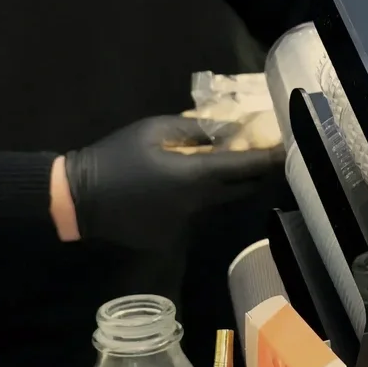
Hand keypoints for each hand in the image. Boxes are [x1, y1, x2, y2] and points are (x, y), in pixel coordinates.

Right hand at [55, 115, 285, 247]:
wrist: (80, 198)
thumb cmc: (117, 157)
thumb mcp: (155, 131)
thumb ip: (195, 130)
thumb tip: (228, 130)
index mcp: (195, 176)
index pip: (246, 168)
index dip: (271, 158)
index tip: (288, 148)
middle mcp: (198, 205)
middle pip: (240, 189)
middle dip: (256, 172)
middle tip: (264, 153)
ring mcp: (185, 224)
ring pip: (218, 201)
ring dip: (225, 184)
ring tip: (222, 161)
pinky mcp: (172, 236)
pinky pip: (196, 212)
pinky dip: (198, 198)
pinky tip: (181, 185)